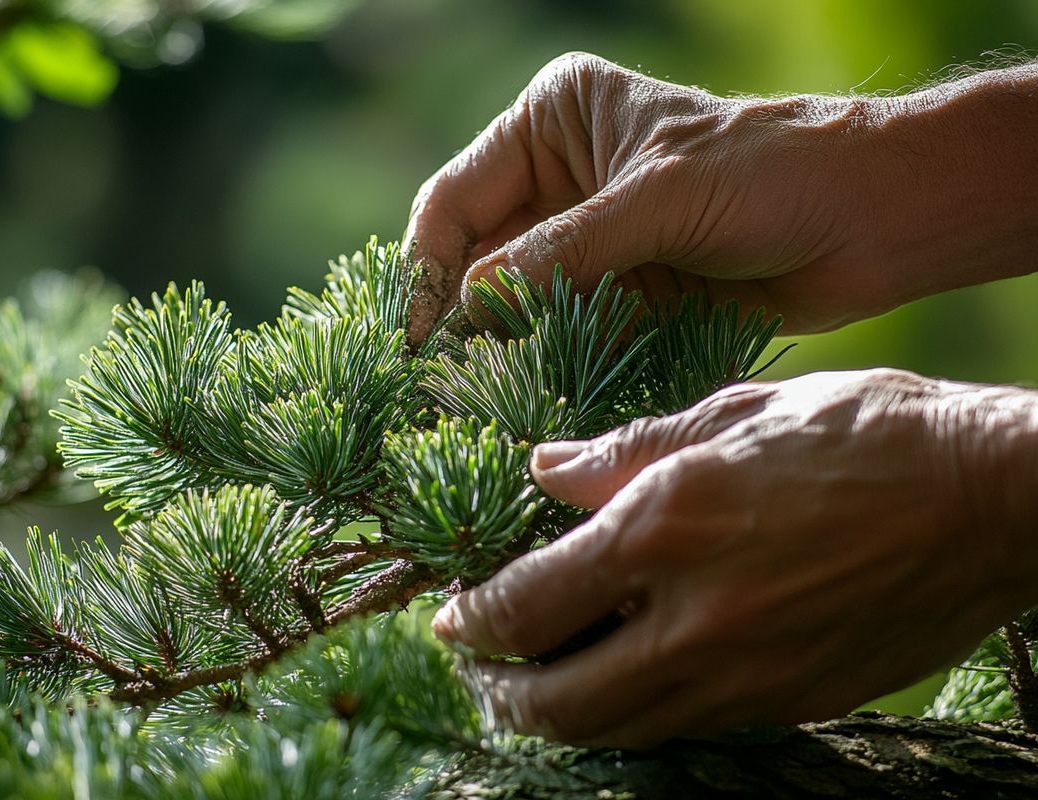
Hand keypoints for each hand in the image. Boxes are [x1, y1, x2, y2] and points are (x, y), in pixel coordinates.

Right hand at [405, 54, 1037, 339]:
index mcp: (552, 122)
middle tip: (435, 388)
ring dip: (501, 350)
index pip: (457, 199)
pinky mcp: (619, 291)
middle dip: (460, 319)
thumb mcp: (657, 201)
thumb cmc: (772, 175)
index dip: (427, 269)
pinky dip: (548, 365)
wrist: (872, 219)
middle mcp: (559, 180)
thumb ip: (560, 255)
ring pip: (515, 304)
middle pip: (478, 258)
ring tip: (472, 404)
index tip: (413, 340)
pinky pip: (562, 333)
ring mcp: (588, 241)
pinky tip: (530, 398)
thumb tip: (468, 309)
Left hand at [432, 369, 1037, 748]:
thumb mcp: (736, 412)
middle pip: (559, 703)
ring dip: (563, 718)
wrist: (993, 497)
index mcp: (668, 529)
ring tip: (541, 685)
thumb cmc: (869, 432)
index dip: (473, 619)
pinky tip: (629, 681)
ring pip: (621, 730)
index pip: (528, 604)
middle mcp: (696, 620)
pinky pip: (687, 728)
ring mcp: (748, 675)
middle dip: (502, 694)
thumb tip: (547, 468)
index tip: (452, 618)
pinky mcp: (792, 700)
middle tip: (481, 669)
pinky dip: (637, 716)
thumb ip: (627, 449)